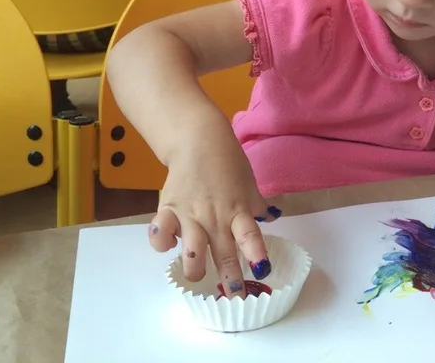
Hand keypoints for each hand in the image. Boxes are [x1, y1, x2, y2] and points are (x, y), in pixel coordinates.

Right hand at [147, 127, 274, 297]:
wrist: (198, 139)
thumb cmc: (227, 162)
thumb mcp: (249, 183)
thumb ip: (256, 204)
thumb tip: (273, 216)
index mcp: (238, 210)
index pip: (250, 236)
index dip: (256, 254)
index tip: (261, 272)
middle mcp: (215, 216)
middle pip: (223, 251)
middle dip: (229, 275)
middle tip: (234, 294)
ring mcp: (191, 214)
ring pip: (192, 249)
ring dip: (195, 267)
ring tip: (197, 277)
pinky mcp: (168, 208)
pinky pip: (161, 231)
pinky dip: (161, 242)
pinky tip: (166, 247)